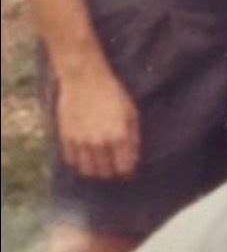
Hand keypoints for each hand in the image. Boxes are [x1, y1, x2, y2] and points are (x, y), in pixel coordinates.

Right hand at [56, 62, 139, 178]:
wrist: (84, 78)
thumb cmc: (112, 92)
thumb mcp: (130, 112)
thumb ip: (133, 137)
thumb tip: (134, 158)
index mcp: (119, 136)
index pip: (124, 168)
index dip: (127, 171)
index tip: (127, 169)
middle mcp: (100, 143)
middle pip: (105, 172)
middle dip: (111, 171)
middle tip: (113, 165)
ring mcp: (81, 142)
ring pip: (87, 171)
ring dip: (95, 170)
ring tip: (98, 163)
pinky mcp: (66, 138)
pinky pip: (71, 161)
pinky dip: (78, 162)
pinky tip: (84, 155)